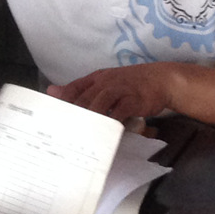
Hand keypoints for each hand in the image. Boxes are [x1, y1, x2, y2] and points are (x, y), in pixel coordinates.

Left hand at [48, 63, 178, 128]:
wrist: (161, 80)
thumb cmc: (132, 84)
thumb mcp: (106, 82)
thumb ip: (83, 89)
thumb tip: (53, 91)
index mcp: (97, 78)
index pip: (74, 88)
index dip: (63, 103)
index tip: (54, 118)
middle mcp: (105, 82)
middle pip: (83, 99)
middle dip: (73, 116)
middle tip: (65, 133)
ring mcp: (119, 90)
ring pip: (98, 104)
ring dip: (89, 119)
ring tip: (80, 135)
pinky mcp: (132, 100)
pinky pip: (118, 113)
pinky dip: (110, 123)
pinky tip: (104, 134)